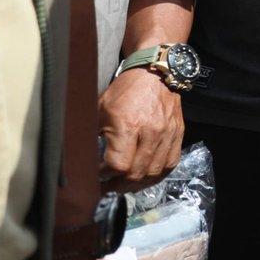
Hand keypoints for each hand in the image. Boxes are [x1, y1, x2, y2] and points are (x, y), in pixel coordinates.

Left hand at [98, 68, 183, 190]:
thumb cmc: (123, 92)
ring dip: (137, 184)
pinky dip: (157, 175)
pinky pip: (170, 164)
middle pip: (136, 174)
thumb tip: (82, 159)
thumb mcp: (99, 110)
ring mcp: (167, 134)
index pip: (117, 165)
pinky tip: (146, 176)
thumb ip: (92, 136)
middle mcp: (150, 132)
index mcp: (127, 126)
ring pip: (154, 173)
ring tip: (125, 184)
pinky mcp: (178, 134)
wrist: (154, 74)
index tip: (97, 175)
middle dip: (118, 185)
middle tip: (108, 185)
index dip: (104, 176)